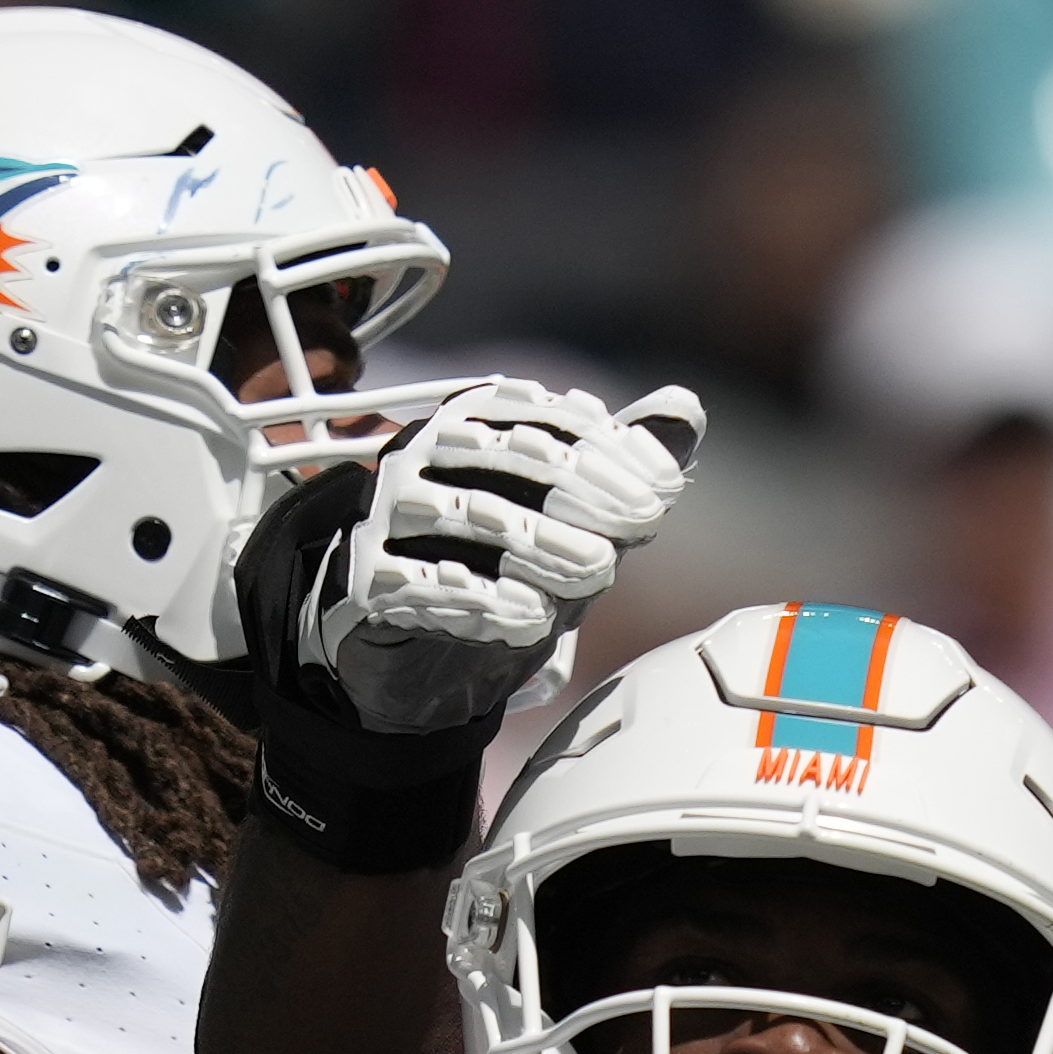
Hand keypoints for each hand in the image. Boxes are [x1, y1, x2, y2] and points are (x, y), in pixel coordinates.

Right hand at [276, 378, 704, 735]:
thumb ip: (622, 464)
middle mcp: (424, 452)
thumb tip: (686, 407)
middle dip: (581, 489)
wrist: (423, 646)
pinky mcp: (366, 577)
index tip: (665, 491)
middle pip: (506, 457)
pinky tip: (531, 619)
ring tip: (599, 570)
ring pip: (469, 517)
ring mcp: (390, 513)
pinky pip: (422, 583)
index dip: (609, 450)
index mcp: (475, 421)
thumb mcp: (573, 517)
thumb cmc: (501, 565)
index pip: (544, 420)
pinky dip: (481, 601)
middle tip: (641, 524)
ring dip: (541, 542)